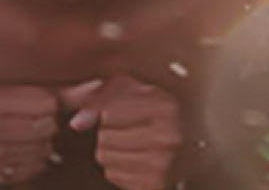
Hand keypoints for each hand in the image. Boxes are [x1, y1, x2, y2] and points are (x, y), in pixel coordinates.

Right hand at [0, 84, 63, 184]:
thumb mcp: (1, 90)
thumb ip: (51, 92)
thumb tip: (95, 86)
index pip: (48, 102)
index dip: (48, 103)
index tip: (35, 102)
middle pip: (48, 126)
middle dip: (45, 123)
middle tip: (25, 119)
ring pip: (45, 149)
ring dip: (40, 143)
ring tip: (18, 135)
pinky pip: (34, 168)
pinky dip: (32, 160)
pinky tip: (14, 150)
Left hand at [65, 76, 181, 189]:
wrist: (192, 140)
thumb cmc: (157, 110)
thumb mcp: (134, 88)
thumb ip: (102, 96)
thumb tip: (76, 123)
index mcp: (166, 108)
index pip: (108, 112)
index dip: (109, 110)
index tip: (122, 110)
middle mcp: (168, 137)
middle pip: (104, 137)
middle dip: (109, 132)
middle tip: (129, 129)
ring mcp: (163, 164)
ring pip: (104, 157)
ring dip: (111, 150)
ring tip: (130, 143)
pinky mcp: (154, 184)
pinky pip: (112, 175)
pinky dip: (118, 167)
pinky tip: (135, 158)